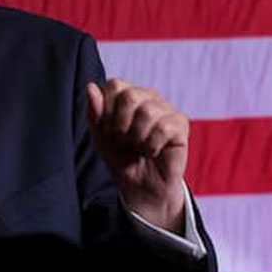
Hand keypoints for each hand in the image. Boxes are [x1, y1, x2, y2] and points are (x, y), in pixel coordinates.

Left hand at [85, 80, 188, 230]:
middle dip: (120, 125)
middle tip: (125, 141)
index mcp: (128, 95)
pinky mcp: (181, 124)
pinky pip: (163, 128)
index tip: (110, 130)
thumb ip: (94, 112)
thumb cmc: (122, 158)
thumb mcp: (100, 137)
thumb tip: (90, 87)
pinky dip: (152, 146)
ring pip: (147, 111)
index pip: (115, 85)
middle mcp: (149, 97)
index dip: (107, 111)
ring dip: (137, 138)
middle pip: (129, 96)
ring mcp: (166, 109)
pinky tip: (153, 151)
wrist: (139, 187)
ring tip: (140, 147)